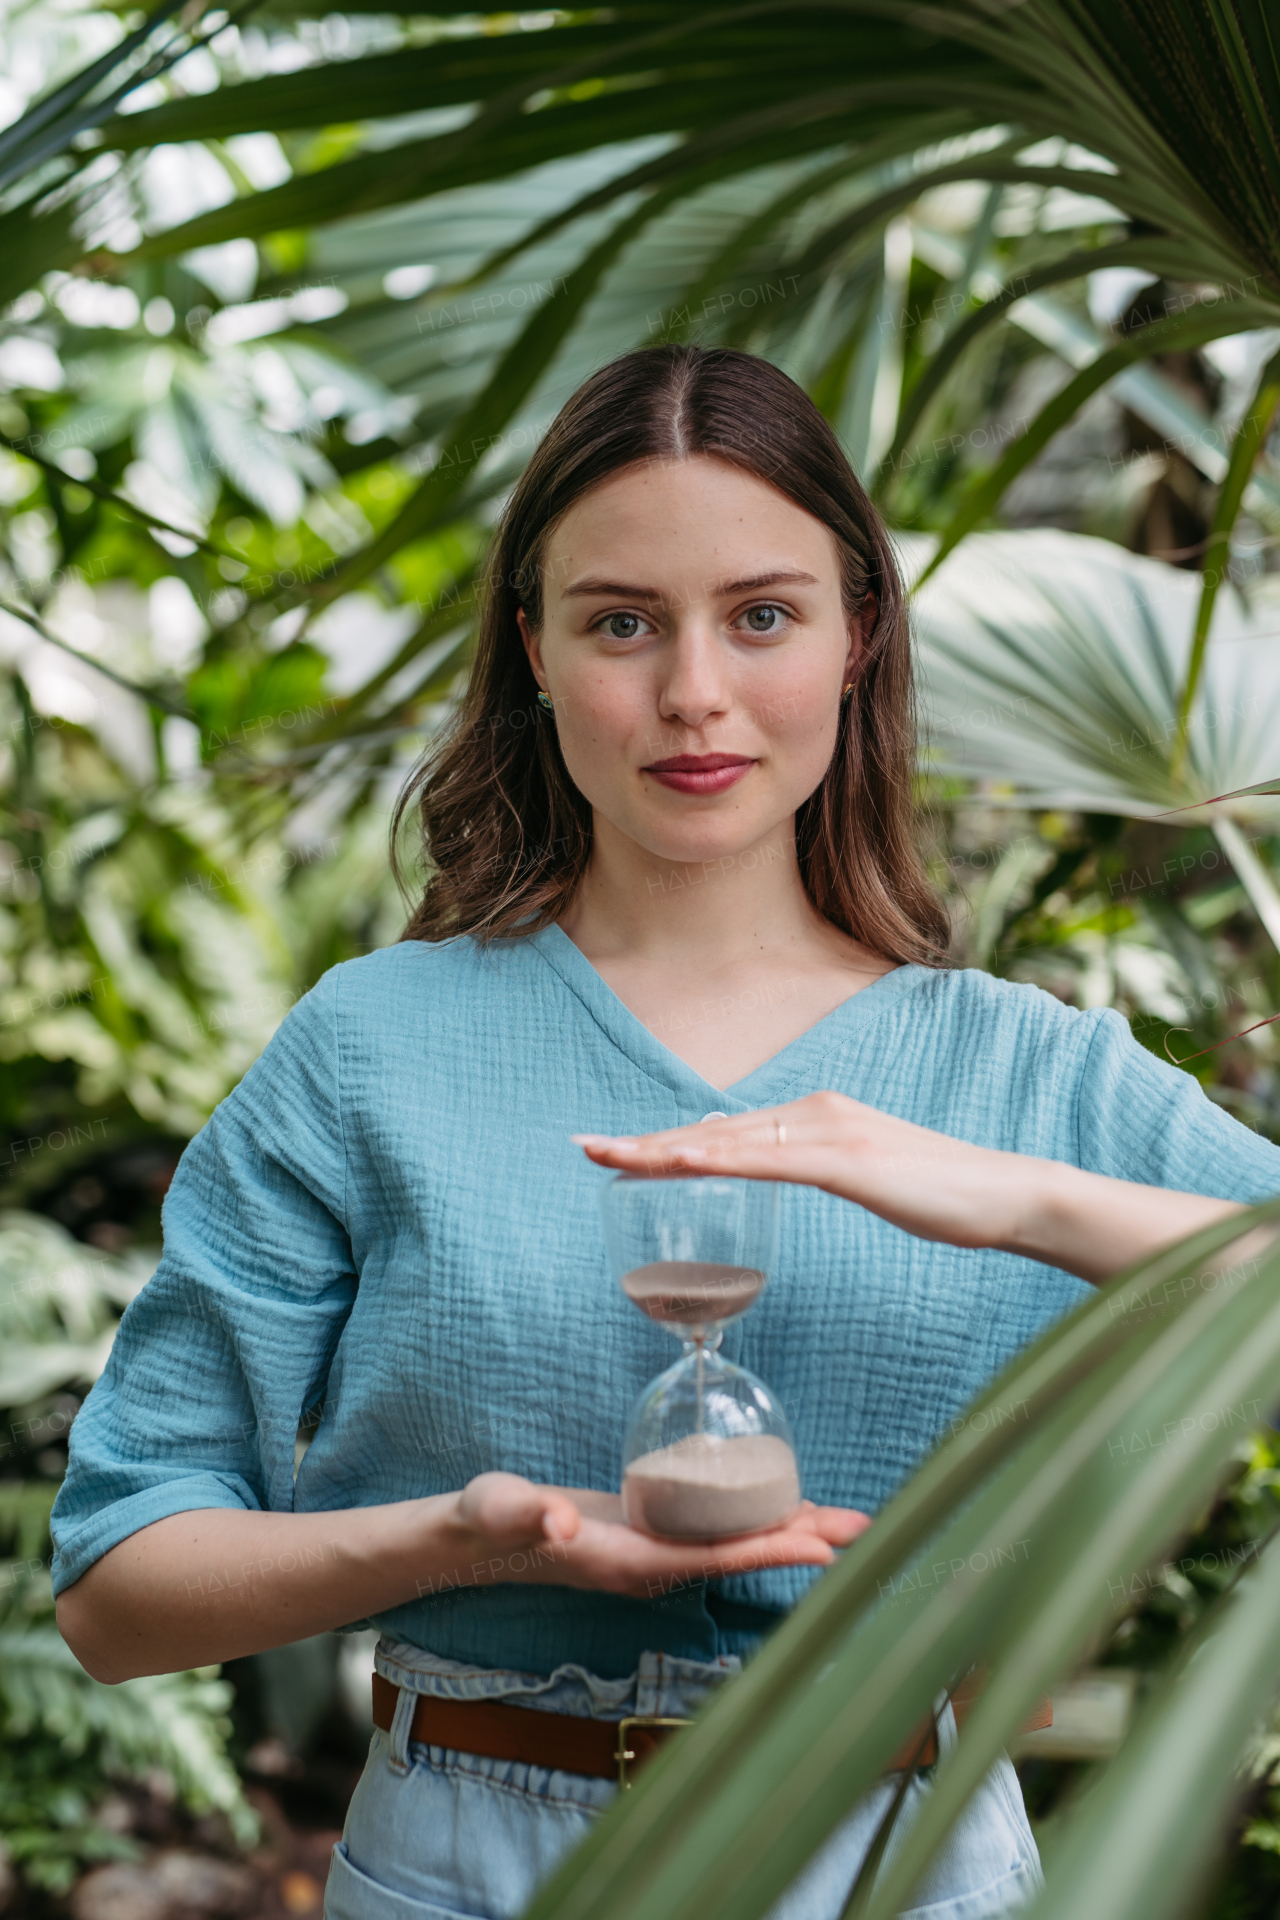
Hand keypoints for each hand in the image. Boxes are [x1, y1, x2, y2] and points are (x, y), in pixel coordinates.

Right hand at [448, 1471, 869, 1600]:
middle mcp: (650, 1565)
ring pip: (735, 1542)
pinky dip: (755, 1516)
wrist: (474, 1539)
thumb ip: (525, 1514)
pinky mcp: (650, 1534)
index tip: (822, 1547)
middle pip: (739, 1554)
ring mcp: (653, 1552)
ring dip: (787, 1530)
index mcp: (627, 1563)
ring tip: (844, 1519)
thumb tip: (558, 1521)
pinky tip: (780, 1501)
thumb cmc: (486, 1522)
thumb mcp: (499, 1510)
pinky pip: (717, 1529)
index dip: (768, 1551)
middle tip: (866, 1530)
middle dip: (800, 1543)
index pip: (712, 1558)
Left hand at [575, 1092, 1020, 1250]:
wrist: (1004, 1194)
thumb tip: (766, 1170)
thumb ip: (813, 1167)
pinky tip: (682, 1162)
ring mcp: (829, 1132)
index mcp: (811, 1116)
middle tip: (582, 1148)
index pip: (721, 1132)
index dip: (661, 1141)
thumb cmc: (937, 1193)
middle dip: (643, 1142)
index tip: (609, 1150)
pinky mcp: (847, 1159)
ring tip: (610, 1156)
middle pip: (712, 1131)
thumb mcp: (861, 1177)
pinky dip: (721, 1161)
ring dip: (664, 1149)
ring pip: (730, 1143)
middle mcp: (812, 1112)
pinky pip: (770, 1162)